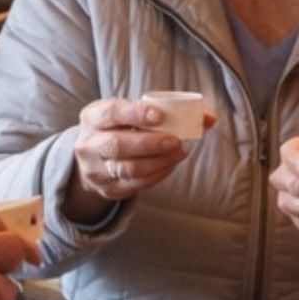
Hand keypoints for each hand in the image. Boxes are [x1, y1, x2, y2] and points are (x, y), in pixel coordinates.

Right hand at [67, 96, 211, 215]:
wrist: (94, 157)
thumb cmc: (122, 128)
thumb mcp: (132, 113)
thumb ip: (168, 111)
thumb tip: (210, 118)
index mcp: (93, 117)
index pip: (112, 112)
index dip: (136, 113)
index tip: (160, 116)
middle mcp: (89, 143)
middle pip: (117, 145)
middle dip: (150, 144)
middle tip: (176, 141)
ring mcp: (95, 169)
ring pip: (128, 169)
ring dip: (158, 162)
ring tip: (180, 152)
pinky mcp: (107, 188)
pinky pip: (134, 185)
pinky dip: (157, 175)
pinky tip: (170, 165)